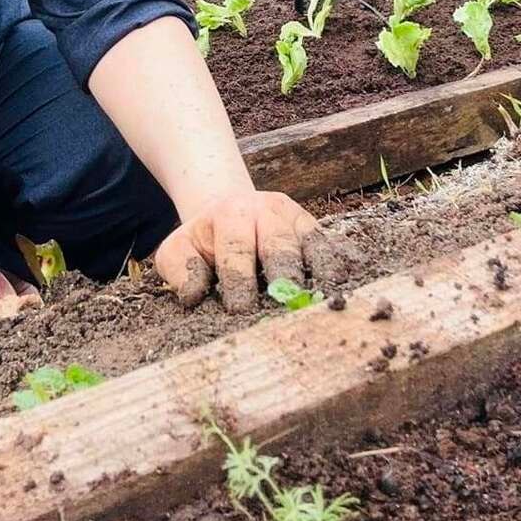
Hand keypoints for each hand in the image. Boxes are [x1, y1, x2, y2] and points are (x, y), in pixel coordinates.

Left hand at [152, 189, 345, 312]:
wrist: (228, 208)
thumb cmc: (203, 242)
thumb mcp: (177, 251)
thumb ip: (180, 271)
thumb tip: (193, 295)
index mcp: (229, 214)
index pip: (236, 249)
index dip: (239, 281)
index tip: (240, 311)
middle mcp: (266, 210)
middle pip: (279, 245)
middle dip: (283, 278)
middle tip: (285, 308)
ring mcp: (294, 217)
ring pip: (311, 245)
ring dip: (318, 275)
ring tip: (323, 304)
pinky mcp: (314, 227)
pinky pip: (330, 246)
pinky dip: (339, 266)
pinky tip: (343, 288)